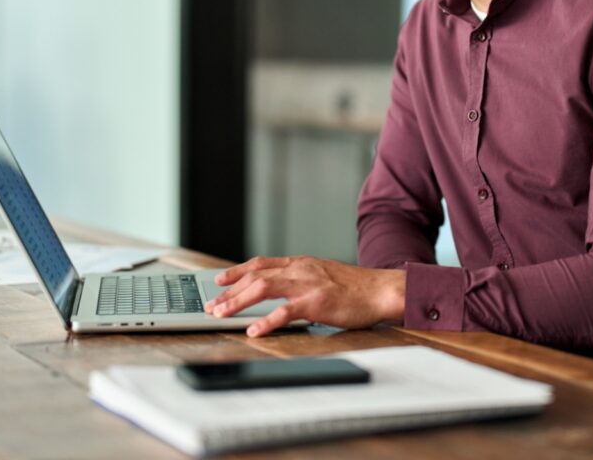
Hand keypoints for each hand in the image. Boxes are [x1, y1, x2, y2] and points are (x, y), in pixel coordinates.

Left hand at [203, 256, 405, 337]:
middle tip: (211, 305)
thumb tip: (277, 291)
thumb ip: (299, 280)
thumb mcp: (321, 275)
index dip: (237, 271)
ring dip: (238, 302)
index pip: (260, 263)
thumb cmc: (354, 288)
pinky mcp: (316, 302)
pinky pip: (285, 312)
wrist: (380, 290)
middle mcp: (299, 269)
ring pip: (262, 288)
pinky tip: (254, 330)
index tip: (219, 280)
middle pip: (255, 276)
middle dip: (229, 291)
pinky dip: (266, 321)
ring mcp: (306, 284)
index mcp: (300, 263)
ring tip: (221, 315)